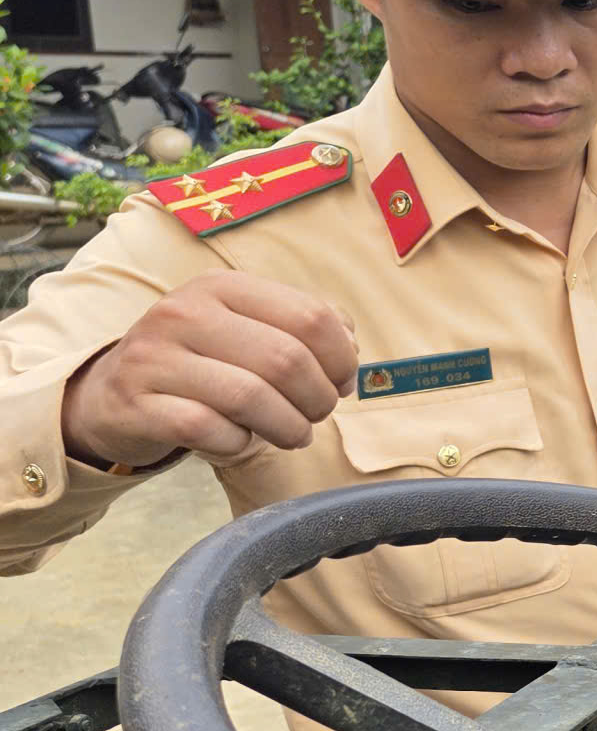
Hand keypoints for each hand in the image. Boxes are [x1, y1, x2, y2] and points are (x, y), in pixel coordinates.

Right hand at [61, 271, 356, 468]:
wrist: (111, 394)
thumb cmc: (199, 363)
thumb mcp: (244, 328)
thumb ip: (302, 328)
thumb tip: (351, 346)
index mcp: (221, 286)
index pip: (311, 317)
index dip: (342, 358)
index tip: (342, 382)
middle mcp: (183, 312)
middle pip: (286, 360)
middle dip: (318, 398)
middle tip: (317, 414)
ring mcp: (154, 357)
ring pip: (251, 397)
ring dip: (288, 427)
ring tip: (293, 434)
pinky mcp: (136, 404)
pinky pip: (209, 430)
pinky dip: (238, 444)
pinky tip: (240, 441)